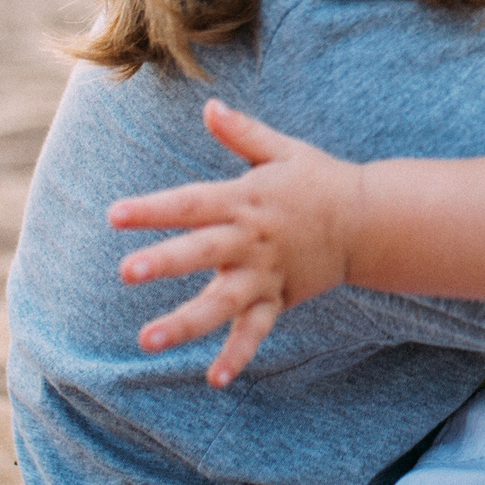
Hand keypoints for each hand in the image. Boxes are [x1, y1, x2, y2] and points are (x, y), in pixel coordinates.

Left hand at [107, 99, 362, 387]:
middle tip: (127, 272)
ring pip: (221, 302)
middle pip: (203, 251)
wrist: (369, 221)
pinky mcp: (278, 298)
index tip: (114, 215)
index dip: (153, 209)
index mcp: (245, 200)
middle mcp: (251, 240)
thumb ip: (242, 133)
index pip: (192, 203)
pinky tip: (214, 378)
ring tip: (147, 341)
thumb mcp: (283, 150)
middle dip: (166, 261)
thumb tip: (208, 105)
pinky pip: (256, 331)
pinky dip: (237, 355)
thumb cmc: (318, 181)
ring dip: (185, 322)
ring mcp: (264, 274)